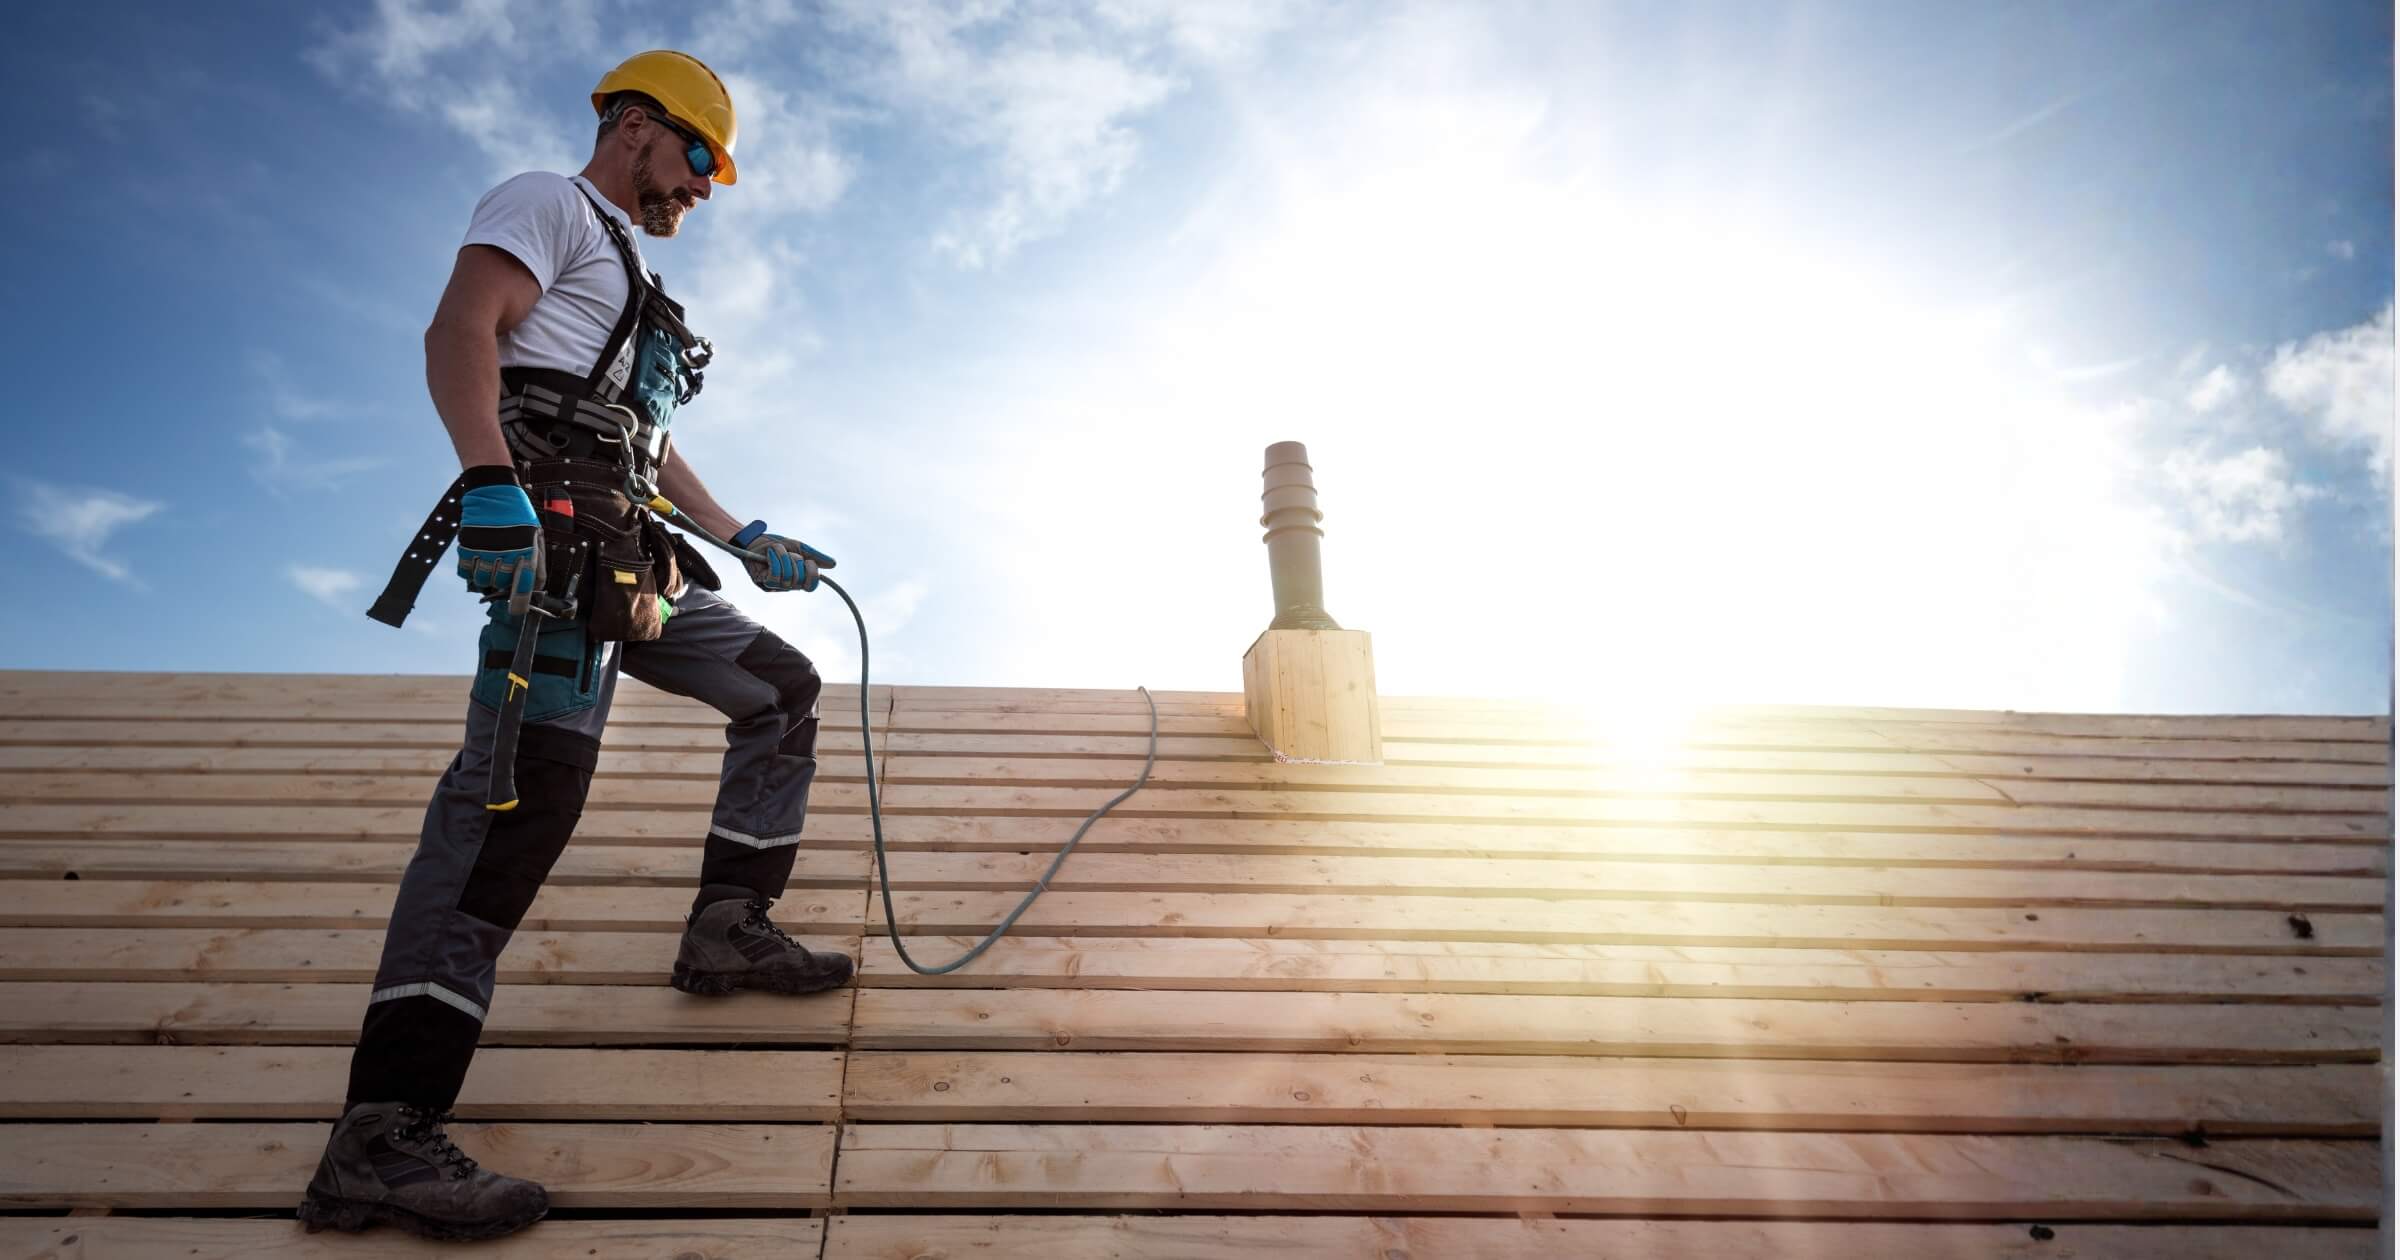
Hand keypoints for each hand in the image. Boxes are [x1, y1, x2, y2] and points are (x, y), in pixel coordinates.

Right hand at [455, 465, 543, 607]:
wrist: (494, 491)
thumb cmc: (518, 514)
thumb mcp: (536, 536)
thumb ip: (536, 563)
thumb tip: (536, 588)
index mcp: (526, 552)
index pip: (523, 589)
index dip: (520, 604)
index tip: (517, 609)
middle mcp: (506, 554)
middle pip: (501, 586)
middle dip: (502, 583)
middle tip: (503, 569)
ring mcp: (485, 550)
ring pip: (482, 581)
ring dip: (486, 576)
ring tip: (491, 560)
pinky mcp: (467, 545)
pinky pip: (465, 572)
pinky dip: (469, 570)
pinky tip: (477, 558)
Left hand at [733, 520, 834, 592]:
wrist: (753, 539)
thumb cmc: (774, 544)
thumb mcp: (798, 547)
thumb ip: (814, 556)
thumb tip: (833, 564)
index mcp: (797, 578)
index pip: (811, 586)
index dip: (813, 574)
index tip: (808, 561)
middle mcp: (786, 585)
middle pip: (800, 580)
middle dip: (795, 561)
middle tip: (788, 553)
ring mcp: (774, 586)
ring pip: (787, 577)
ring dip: (783, 557)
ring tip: (776, 550)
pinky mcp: (762, 582)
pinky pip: (775, 575)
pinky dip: (774, 560)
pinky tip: (769, 554)